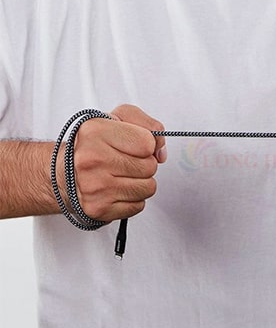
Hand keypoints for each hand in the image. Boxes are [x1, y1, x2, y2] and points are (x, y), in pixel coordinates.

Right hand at [72, 104, 166, 221]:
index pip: (147, 143)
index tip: (134, 146)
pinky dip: (132, 199)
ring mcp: (95, 186)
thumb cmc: (92, 145)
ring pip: (148, 188)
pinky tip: (117, 190)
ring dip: (141, 182)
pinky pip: (138, 206)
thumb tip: (160, 151)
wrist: (62, 174)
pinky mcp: (98, 208)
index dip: (147, 145)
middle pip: (150, 167)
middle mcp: (92, 159)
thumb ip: (147, 125)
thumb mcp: (117, 118)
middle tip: (126, 162)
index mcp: (96, 132)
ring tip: (122, 175)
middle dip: (144, 164)